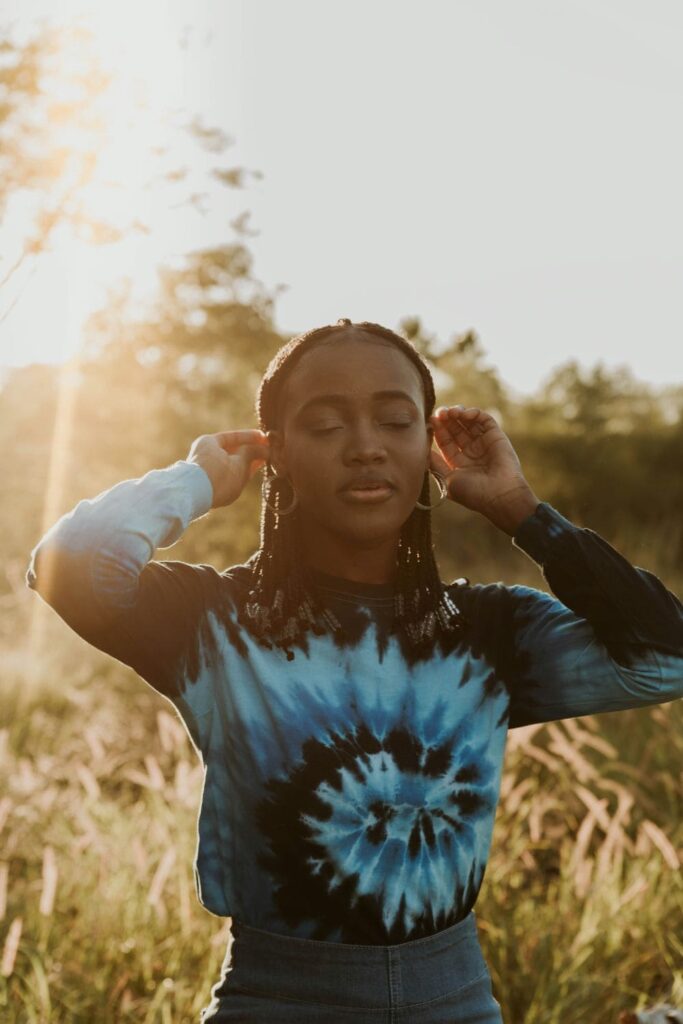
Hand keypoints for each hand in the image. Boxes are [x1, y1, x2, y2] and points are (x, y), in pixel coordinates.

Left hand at [186, 430, 269, 508]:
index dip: (251, 437)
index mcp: (209, 442)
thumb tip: (264, 448)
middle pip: (233, 450)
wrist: (196, 498)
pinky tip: (254, 471)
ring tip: (265, 460)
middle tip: (269, 450)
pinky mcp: (210, 484)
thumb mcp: (240, 462)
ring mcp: (207, 470)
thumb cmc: (219, 475)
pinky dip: (241, 471)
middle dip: (251, 451)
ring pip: (232, 463)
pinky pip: (229, 473)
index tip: (265, 438)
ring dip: (248, 462)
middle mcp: (206, 454)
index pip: (233, 437)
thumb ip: (253, 453)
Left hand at [429, 405, 537, 523]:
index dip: (437, 430)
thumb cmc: (473, 493)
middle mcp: (471, 451)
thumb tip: (423, 450)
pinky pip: (484, 420)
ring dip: (458, 413)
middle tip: (439, 413)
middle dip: (446, 419)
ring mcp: (483, 443)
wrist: (500, 496)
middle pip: (455, 429)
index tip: (430, 422)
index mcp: (459, 462)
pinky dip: (474, 413)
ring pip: (468, 422)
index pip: (445, 441)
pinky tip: (464, 414)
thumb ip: (435, 465)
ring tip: (450, 412)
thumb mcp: (447, 480)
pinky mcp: (496, 436)